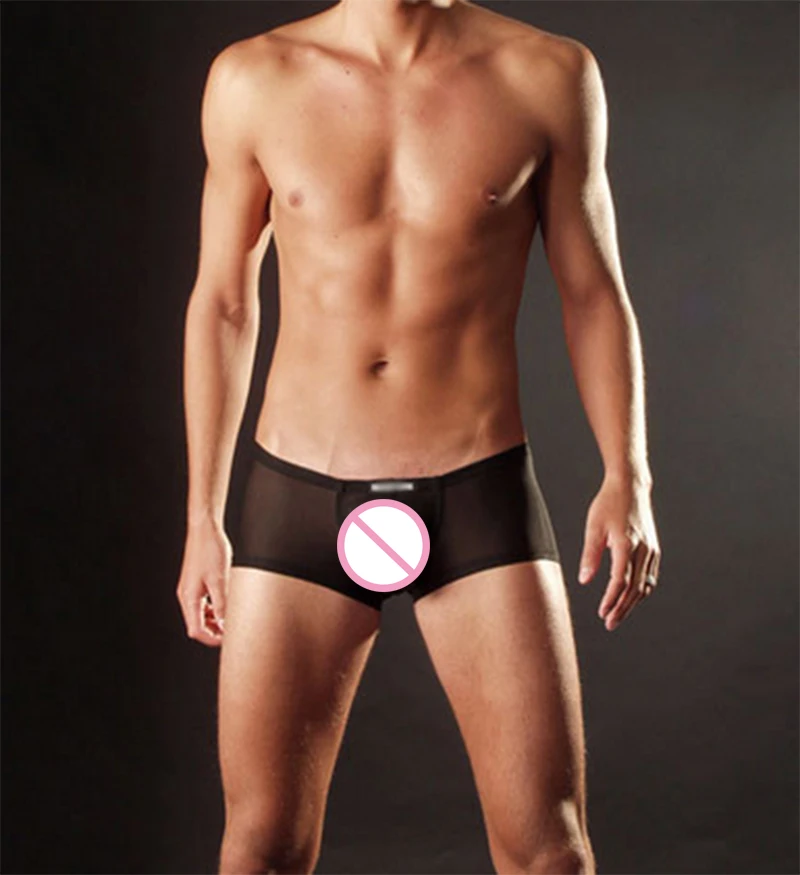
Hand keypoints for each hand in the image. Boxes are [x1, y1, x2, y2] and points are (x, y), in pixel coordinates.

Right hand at [176, 517, 230, 646]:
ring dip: (215, 620)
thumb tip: (226, 624)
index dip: (213, 638)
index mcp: (189, 598)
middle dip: (215, 631)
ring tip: (231, 618)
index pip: (197, 630)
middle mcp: (187, 596)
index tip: (229, 639)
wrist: (205, 528)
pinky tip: (226, 604)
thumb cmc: (210, 549)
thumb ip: (222, 605)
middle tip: (232, 631)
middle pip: (197, 625)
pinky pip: (204, 603)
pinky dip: (214, 608)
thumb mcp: (220, 580)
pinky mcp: (196, 582)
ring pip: (201, 614)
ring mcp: (191, 589)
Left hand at [578, 475, 660, 630]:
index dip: (611, 600)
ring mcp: (652, 550)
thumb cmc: (608, 504)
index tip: (602, 613)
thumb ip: (590, 555)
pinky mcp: (654, 549)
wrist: (631, 486)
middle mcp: (643, 550)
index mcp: (627, 545)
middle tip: (609, 623)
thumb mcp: (593, 527)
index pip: (620, 581)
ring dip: (632, 603)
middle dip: (622, 608)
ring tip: (617, 615)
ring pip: (645, 585)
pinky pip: (650, 576)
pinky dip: (641, 590)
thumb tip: (585, 581)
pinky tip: (631, 598)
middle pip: (635, 589)